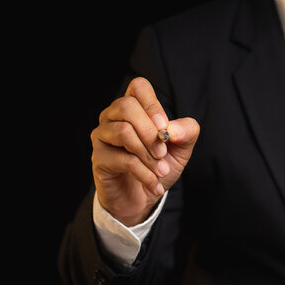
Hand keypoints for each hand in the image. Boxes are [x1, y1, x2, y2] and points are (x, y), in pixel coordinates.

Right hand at [90, 77, 199, 225]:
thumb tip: (171, 129)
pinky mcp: (98, 158)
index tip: (164, 129)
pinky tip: (154, 184)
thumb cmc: (158, 166)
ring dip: (148, 154)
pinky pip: (123, 159)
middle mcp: (112, 117)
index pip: (138, 87)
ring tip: (161, 170)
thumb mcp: (181, 149)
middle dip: (150, 131)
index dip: (153, 105)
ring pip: (123, 131)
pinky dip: (145, 174)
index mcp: (132, 108)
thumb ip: (186, 132)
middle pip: (127, 106)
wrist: (142, 198)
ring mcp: (102, 136)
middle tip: (163, 153)